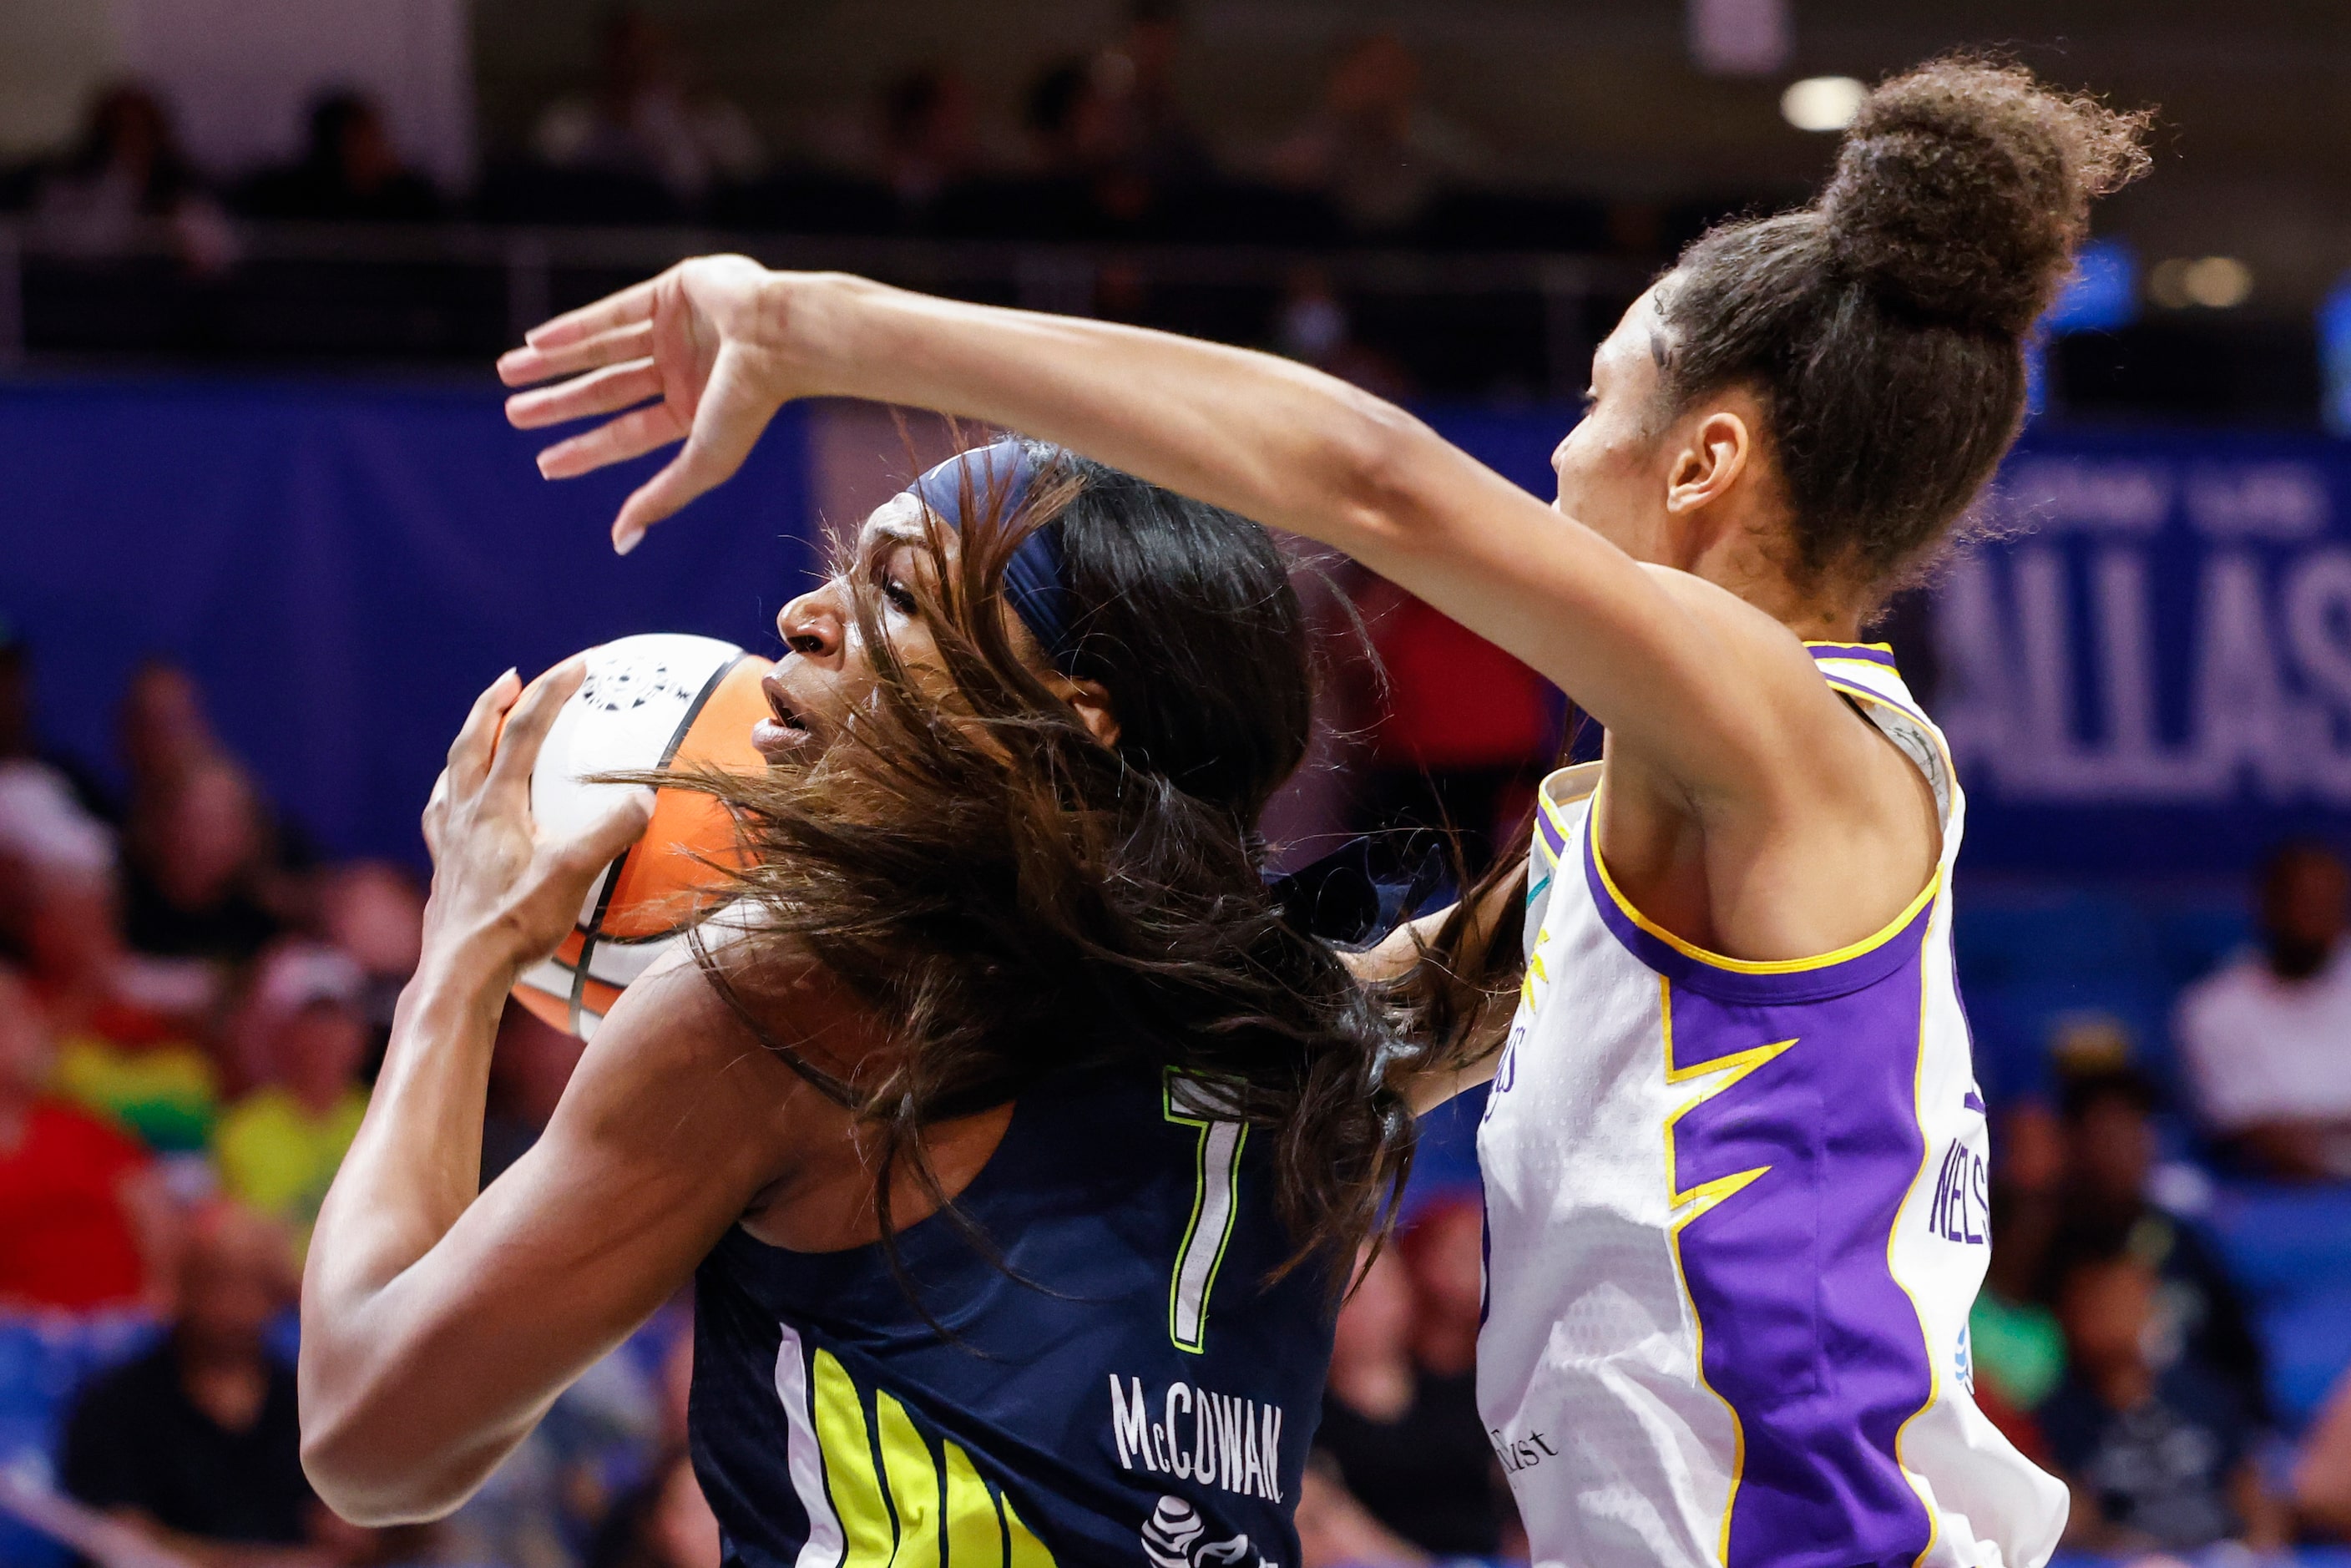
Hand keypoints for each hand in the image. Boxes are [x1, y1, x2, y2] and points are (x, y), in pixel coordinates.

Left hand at [419, 662, 653, 983]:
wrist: (459, 975)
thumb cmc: (514, 925)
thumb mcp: (572, 876)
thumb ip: (609, 833)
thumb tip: (643, 798)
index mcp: (496, 804)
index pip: (525, 730)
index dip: (552, 692)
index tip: (579, 665)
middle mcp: (466, 814)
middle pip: (474, 740)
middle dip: (496, 703)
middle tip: (513, 678)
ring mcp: (450, 842)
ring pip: (452, 774)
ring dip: (469, 742)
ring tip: (480, 733)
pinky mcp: (445, 870)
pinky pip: (441, 816)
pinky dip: (450, 795)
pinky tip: (453, 806)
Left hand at [498, 254, 806, 553]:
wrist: (781, 337)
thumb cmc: (750, 403)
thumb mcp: (702, 460)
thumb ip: (661, 497)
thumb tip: (619, 543)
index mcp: (693, 411)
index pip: (627, 433)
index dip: (585, 450)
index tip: (544, 464)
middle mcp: (682, 371)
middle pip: (607, 390)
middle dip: (560, 402)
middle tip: (514, 414)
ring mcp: (676, 330)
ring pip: (603, 349)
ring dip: (556, 360)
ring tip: (508, 370)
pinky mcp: (672, 291)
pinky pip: (615, 310)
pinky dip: (576, 326)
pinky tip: (537, 339)